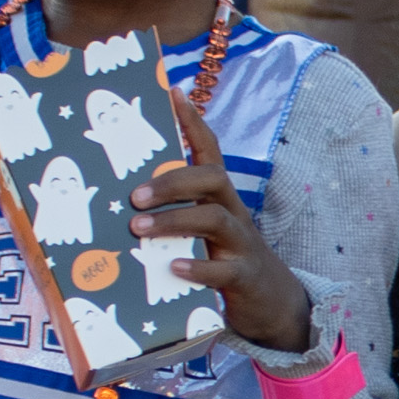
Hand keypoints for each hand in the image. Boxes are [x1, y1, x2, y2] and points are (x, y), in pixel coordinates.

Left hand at [125, 101, 310, 355]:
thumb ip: (177, 215)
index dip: (194, 123)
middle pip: (213, 179)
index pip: (211, 152)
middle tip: (135, 196)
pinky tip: (174, 267)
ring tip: (138, 228)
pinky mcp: (245, 278)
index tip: (174, 93)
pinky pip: (224, 269)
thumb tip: (122, 202)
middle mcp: (233, 213)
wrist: (276, 305)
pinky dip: (198, 266)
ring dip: (174, 220)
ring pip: (214, 219)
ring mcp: (242, 245)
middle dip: (173, 181)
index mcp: (221, 199)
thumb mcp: (205, 232)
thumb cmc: (226, 261)